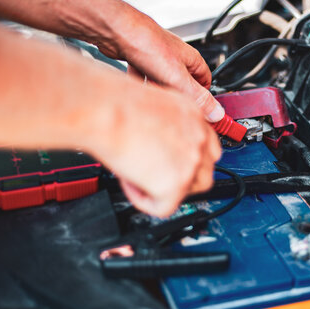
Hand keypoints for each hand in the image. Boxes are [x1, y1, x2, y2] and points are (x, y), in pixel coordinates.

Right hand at [90, 81, 221, 216]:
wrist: (104, 110)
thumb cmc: (115, 101)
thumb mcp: (152, 105)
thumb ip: (164, 126)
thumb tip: (156, 141)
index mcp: (194, 116)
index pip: (206, 147)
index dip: (185, 158)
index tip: (170, 162)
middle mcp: (199, 138)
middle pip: (204, 171)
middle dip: (181, 177)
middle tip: (154, 174)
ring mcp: (191, 162)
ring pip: (189, 191)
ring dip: (165, 190)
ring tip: (139, 177)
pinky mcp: (176, 183)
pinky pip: (164, 207)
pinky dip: (143, 200)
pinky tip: (129, 182)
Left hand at [98, 11, 224, 121]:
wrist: (116, 30)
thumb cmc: (148, 45)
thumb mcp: (178, 78)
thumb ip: (198, 97)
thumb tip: (216, 112)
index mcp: (191, 59)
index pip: (206, 82)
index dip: (203, 98)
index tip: (199, 113)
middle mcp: (176, 57)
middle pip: (183, 84)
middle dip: (176, 97)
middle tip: (170, 106)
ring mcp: (158, 57)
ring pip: (162, 81)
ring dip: (157, 91)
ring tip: (151, 97)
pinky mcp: (140, 58)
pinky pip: (144, 76)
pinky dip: (140, 84)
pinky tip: (135, 87)